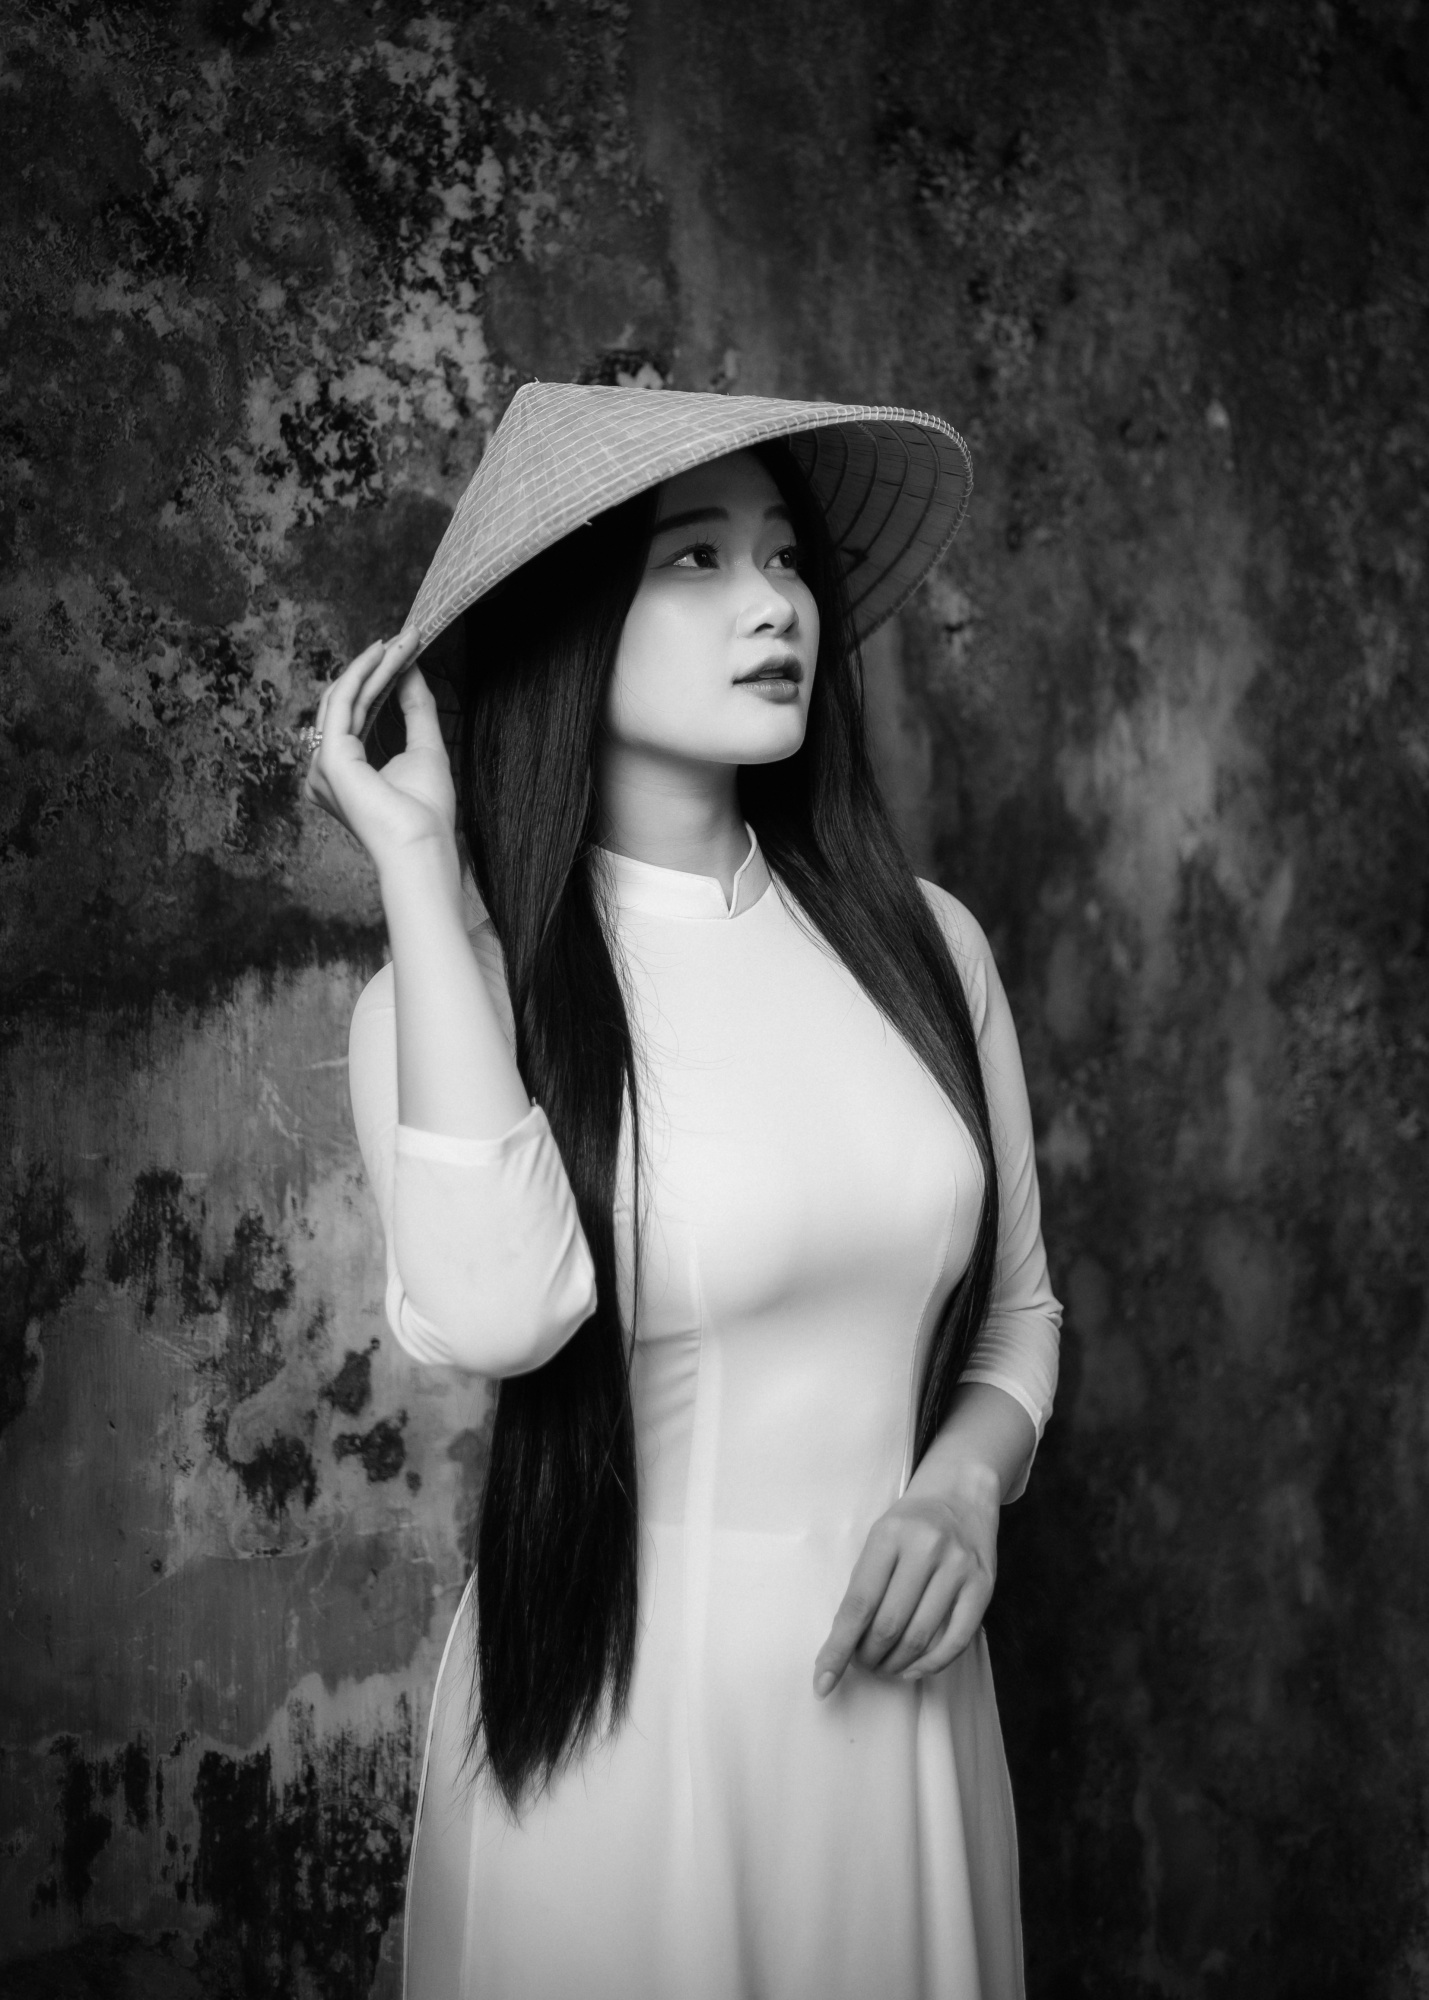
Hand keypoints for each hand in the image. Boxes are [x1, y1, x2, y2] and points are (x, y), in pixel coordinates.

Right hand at [303, 631, 457, 875]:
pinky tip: (384, 653)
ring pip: (345, 697)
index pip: (354, 714)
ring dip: (374, 665)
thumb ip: (415, 708)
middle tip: (404, 638)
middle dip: (375, 667)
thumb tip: (411, 669)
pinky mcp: (329, 756)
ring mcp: (322, 763)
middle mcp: (325, 768)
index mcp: (344, 771)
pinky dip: (364, 673)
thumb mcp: (425, 747)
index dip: (376, 680)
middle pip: (346, 703)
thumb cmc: (426, 812)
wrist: (422, 843)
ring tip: (400, 641)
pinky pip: (344, 701)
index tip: (403, 652)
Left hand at [812, 1460, 1000, 1696]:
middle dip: (868, 1657)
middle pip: (888, 1626)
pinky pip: (956, 1640)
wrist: (961, 1491)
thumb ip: (864, 1585)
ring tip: (884, 1666)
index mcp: (889, 1535)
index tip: (822, 1681)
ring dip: (895, 1664)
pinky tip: (914, 1668)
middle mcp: (926, 1548)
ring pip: (920, 1638)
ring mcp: (958, 1567)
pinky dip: (931, 1664)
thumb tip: (846, 1645)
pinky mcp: (983, 1585)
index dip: (838, 1649)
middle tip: (862, 1663)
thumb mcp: (879, 1538)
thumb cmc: (910, 1522)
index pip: (858, 1604)